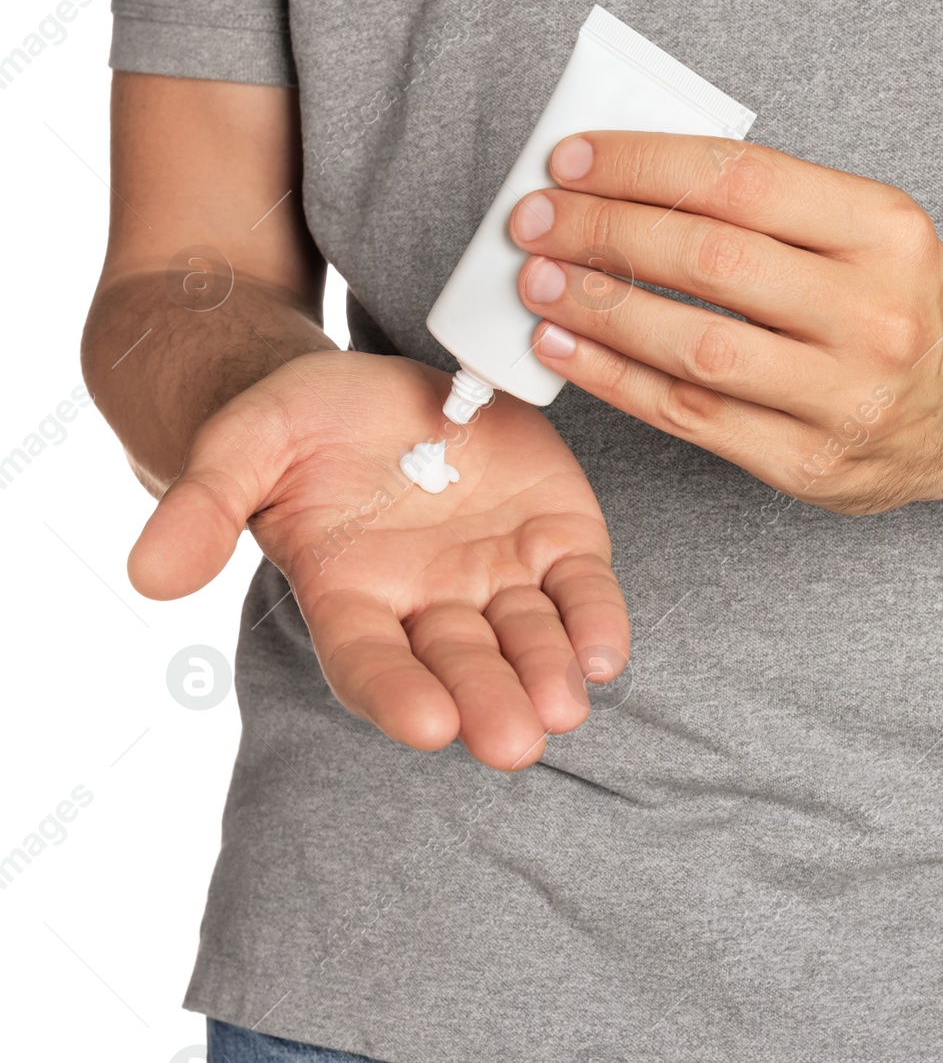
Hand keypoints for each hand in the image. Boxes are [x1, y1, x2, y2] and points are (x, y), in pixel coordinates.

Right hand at [128, 350, 627, 770]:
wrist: (378, 386)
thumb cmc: (301, 421)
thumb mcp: (244, 444)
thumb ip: (204, 506)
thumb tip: (148, 576)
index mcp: (350, 594)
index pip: (369, 661)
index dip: (395, 693)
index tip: (427, 726)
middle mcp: (428, 601)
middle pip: (459, 664)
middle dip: (487, 702)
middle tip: (512, 742)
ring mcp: (496, 573)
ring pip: (527, 636)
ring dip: (548, 673)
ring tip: (566, 705)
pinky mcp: (554, 537)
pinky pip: (580, 586)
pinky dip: (596, 618)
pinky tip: (608, 652)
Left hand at [509, 133, 942, 513]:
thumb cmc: (897, 307)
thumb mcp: (865, 230)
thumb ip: (768, 205)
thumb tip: (624, 183)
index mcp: (886, 232)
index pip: (741, 180)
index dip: (641, 167)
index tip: (571, 162)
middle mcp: (874, 315)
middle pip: (710, 261)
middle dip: (603, 232)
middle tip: (536, 221)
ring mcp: (845, 398)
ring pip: (694, 347)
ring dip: (598, 308)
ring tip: (538, 281)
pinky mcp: (809, 464)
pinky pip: (690, 416)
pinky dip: (613, 378)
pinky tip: (565, 348)